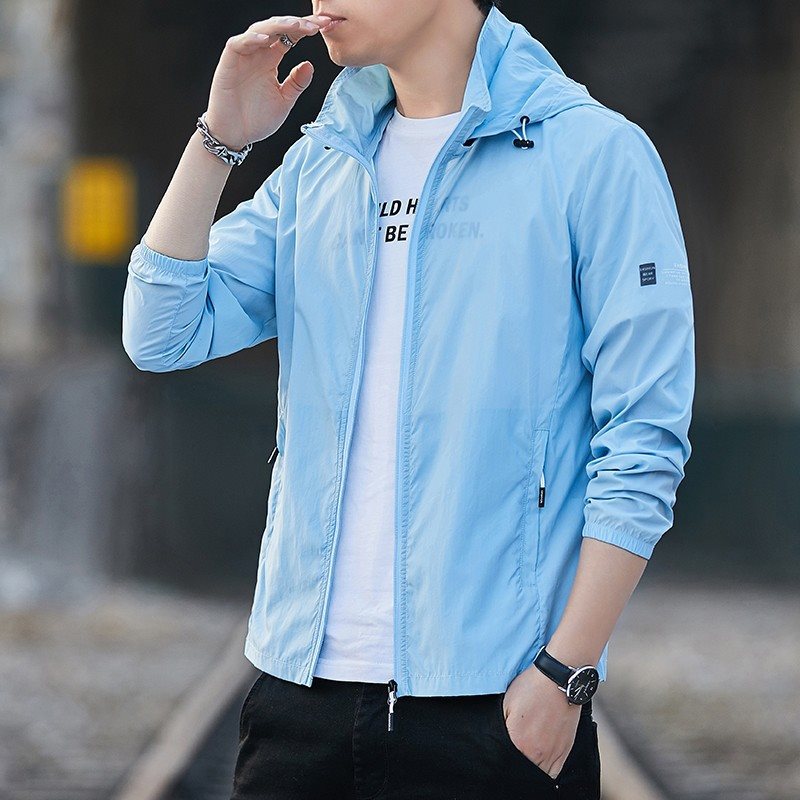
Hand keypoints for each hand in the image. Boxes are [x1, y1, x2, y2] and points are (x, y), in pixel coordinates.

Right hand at [205, 14, 335, 149]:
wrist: (235, 135)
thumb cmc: (256, 119)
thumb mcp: (284, 101)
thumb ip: (297, 83)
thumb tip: (310, 65)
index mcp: (271, 60)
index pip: (290, 37)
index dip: (306, 29)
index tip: (326, 26)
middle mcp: (258, 54)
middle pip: (278, 28)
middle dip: (297, 23)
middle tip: (317, 23)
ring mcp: (243, 56)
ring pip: (260, 30)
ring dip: (278, 26)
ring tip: (296, 25)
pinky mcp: (229, 62)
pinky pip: (238, 44)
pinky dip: (252, 39)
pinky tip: (266, 40)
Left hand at [501, 663, 581, 779]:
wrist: (558, 680)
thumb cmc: (531, 688)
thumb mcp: (505, 705)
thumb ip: (499, 729)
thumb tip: (493, 746)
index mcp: (519, 743)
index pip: (506, 766)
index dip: (500, 765)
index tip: (497, 762)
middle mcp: (538, 754)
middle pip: (522, 773)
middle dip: (514, 769)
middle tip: (509, 761)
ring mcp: (554, 755)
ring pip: (538, 776)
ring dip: (529, 771)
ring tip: (523, 759)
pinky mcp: (565, 752)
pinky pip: (554, 774)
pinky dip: (545, 772)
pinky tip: (538, 764)